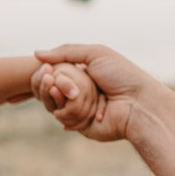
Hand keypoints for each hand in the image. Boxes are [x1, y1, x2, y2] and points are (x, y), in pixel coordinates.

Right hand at [35, 44, 170, 143]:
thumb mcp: (96, 53)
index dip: (45, 71)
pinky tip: (71, 100)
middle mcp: (79, 91)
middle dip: (46, 83)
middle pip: (49, 88)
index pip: (55, 72)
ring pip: (52, 102)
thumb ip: (66, 51)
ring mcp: (78, 108)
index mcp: (83, 74)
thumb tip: (36, 53)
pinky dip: (65, 107)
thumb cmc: (123, 76)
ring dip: (54, 94)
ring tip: (62, 89)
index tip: (42, 68)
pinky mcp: (79, 124)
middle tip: (47, 77)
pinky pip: (61, 116)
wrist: (138, 104)